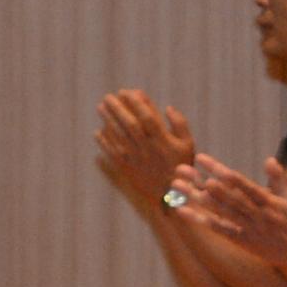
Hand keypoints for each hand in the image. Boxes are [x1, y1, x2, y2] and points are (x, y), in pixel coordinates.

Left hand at [94, 89, 196, 209]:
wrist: (171, 194)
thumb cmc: (180, 164)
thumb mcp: (188, 143)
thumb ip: (180, 124)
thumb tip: (168, 107)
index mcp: (163, 140)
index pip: (147, 117)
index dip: (136, 103)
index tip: (126, 91)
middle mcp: (147, 148)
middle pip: (129, 124)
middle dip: (117, 108)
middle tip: (108, 97)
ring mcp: (135, 158)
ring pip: (118, 136)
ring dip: (108, 120)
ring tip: (101, 108)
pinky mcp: (126, 168)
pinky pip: (112, 153)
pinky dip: (104, 142)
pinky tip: (98, 132)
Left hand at [173, 153, 286, 263]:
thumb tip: (272, 161)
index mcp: (269, 202)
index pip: (240, 184)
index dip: (220, 171)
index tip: (203, 160)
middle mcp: (254, 215)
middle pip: (223, 196)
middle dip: (200, 181)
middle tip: (181, 169)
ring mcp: (246, 228)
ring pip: (217, 211)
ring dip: (195, 198)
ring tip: (176, 185)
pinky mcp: (241, 240)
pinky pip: (217, 229)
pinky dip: (199, 220)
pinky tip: (183, 211)